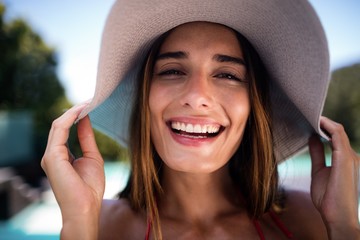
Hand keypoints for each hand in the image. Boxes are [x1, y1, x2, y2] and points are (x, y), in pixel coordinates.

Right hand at [41, 103, 104, 237]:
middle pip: (61, 125)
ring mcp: (50, 155)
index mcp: (61, 156)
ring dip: (73, 112)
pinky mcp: (52, 157)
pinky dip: (70, 118)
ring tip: (88, 102)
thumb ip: (86, 138)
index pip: (66, 130)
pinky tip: (82, 111)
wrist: (86, 207)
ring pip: (59, 125)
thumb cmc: (90, 187)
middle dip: (75, 111)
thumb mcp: (92, 157)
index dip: (77, 116)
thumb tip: (86, 119)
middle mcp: (53, 154)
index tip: (90, 105)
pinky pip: (60, 130)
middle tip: (90, 100)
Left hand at [309, 116, 359, 238]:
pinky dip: (328, 126)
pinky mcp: (345, 159)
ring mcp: (350, 157)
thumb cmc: (329, 198)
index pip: (336, 137)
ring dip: (324, 122)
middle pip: (338, 132)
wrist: (337, 216)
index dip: (324, 127)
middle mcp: (351, 156)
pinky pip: (338, 136)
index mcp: (346, 159)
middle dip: (323, 122)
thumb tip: (313, 138)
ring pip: (338, 131)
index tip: (310, 121)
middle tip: (307, 114)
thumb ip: (317, 154)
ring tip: (310, 115)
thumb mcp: (319, 171)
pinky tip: (318, 121)